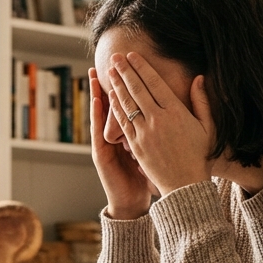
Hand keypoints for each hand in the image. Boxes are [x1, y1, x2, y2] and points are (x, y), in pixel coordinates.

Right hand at [89, 67, 156, 219]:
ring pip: (103, 113)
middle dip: (112, 81)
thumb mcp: (155, 152)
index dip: (127, 85)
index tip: (130, 65)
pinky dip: (98, 113)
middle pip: (114, 103)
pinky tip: (98, 98)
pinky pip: (100, 128)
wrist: (135, 203)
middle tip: (110, 59)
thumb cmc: (149, 178)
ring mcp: (107, 144)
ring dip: (99, 92)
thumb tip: (165, 116)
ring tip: (98, 72)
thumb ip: (158, 133)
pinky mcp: (102, 154)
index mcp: (132, 133)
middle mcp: (117, 136)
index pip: (128, 104)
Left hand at [105, 52, 215, 196]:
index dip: (142, 67)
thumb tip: (198, 77)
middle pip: (137, 89)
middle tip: (115, 56)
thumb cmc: (199, 156)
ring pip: (128, 103)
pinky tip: (111, 96)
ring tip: (110, 71)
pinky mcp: (136, 145)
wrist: (185, 185)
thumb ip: (202, 101)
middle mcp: (158, 120)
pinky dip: (116, 107)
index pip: (155, 83)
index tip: (132, 55)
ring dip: (117, 85)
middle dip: (125, 71)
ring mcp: (145, 133)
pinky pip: (123, 122)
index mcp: (177, 113)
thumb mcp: (208, 127)